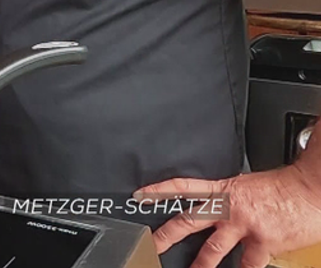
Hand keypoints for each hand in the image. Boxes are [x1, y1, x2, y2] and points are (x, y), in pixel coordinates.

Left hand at [135, 163, 320, 267]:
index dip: (159, 190)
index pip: (183, 186)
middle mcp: (229, 208)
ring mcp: (244, 226)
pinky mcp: (262, 243)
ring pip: (212, 250)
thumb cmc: (285, 186)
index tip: (140, 195)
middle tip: (151, 245)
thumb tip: (220, 206)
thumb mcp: (248, 185)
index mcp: (224, 190)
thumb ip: (231, 197)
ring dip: (200, 265)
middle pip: (188, 221)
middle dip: (166, 235)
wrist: (311, 188)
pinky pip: (248, 265)